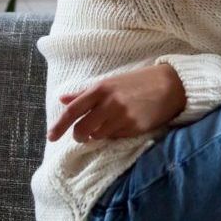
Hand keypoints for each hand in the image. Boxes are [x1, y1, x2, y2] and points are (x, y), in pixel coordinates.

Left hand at [46, 63, 186, 142]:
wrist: (169, 85)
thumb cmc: (137, 82)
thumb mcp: (109, 83)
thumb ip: (85, 93)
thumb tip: (62, 99)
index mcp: (100, 89)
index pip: (73, 111)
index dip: (59, 126)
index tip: (51, 137)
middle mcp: (109, 104)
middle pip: (83, 129)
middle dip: (79, 136)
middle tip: (83, 136)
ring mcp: (122, 117)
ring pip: (98, 135)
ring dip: (98, 134)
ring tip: (109, 124)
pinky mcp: (134, 128)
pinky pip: (116, 137)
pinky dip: (114, 134)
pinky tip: (124, 124)